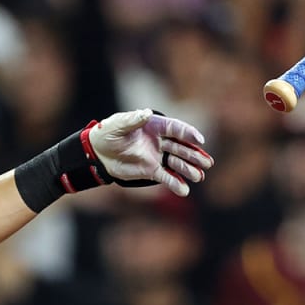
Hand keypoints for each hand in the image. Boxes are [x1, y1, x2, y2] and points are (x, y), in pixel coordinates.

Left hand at [87, 110, 213, 197]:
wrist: (97, 153)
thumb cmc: (107, 133)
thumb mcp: (117, 124)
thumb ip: (132, 120)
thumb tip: (146, 113)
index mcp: (155, 126)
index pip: (176, 129)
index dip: (189, 134)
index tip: (199, 140)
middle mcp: (160, 141)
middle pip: (181, 147)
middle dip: (194, 155)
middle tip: (207, 163)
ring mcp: (157, 156)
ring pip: (177, 163)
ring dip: (189, 170)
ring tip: (200, 177)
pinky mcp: (151, 171)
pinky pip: (166, 177)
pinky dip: (175, 184)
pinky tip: (185, 191)